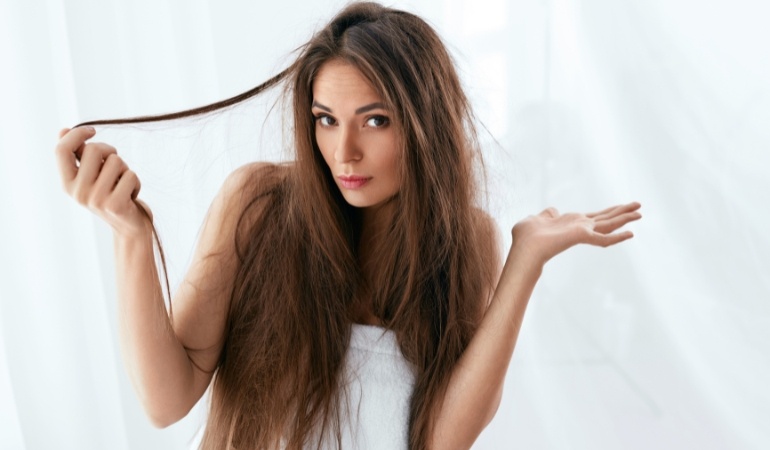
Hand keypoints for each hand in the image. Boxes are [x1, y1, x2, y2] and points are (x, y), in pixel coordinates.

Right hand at [55, 127, 152, 237]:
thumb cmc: (112, 195)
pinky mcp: (115, 205)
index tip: (92, 131)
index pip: (61, 150)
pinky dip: (136, 182)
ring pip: (116, 161)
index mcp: (67, 184)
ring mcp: (95, 199)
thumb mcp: (92, 176)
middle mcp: (78, 192)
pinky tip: (131, 195)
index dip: (76, 134)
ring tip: (122, 185)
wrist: (129, 228)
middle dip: (110, 151)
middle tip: (116, 165)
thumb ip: (79, 155)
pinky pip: (131, 175)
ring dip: (125, 169)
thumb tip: (63, 130)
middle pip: (93, 150)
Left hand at [511, 202, 641, 266]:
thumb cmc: (526, 236)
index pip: (594, 216)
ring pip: (609, 224)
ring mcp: (583, 232)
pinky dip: (618, 237)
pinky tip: (631, 233)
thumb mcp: (537, 219)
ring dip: (625, 217)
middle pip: (606, 217)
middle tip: (639, 205)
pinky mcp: (583, 236)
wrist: (524, 247)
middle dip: (622, 211)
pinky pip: (605, 238)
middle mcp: (580, 226)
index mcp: (571, 222)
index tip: (618, 208)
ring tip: (640, 212)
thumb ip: (547, 214)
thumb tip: (552, 210)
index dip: (607, 211)